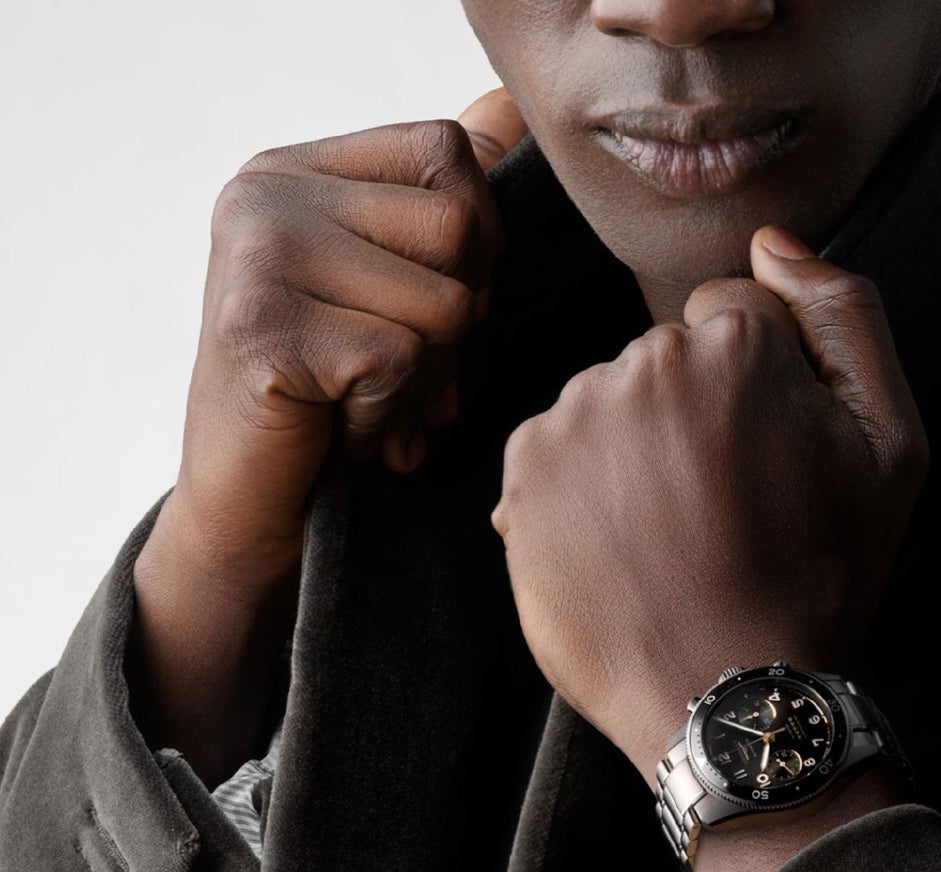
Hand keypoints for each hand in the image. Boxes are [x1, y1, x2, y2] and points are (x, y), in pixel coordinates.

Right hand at [173, 89, 527, 589]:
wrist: (252, 507)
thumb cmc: (333, 401)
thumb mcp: (391, 291)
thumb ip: (437, 205)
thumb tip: (506, 113)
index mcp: (298, 172)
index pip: (448, 152)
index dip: (476, 243)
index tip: (429, 305)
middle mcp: (266, 196)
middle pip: (459, 227)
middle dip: (458, 322)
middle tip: (397, 369)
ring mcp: (257, 258)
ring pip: (445, 305)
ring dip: (426, 380)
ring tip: (364, 400)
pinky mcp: (264, 331)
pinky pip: (402, 363)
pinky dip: (389, 416)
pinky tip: (342, 428)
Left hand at [491, 224, 929, 782]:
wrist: (728, 695)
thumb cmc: (819, 577)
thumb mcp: (891, 446)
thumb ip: (846, 316)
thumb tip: (773, 243)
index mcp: (735, 344)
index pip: (735, 318)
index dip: (760, 392)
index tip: (765, 462)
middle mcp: (643, 362)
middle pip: (667, 359)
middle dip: (692, 417)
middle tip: (720, 511)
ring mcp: (575, 418)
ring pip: (609, 403)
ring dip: (633, 452)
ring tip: (668, 539)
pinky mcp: (524, 473)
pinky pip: (555, 450)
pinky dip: (580, 489)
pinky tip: (620, 547)